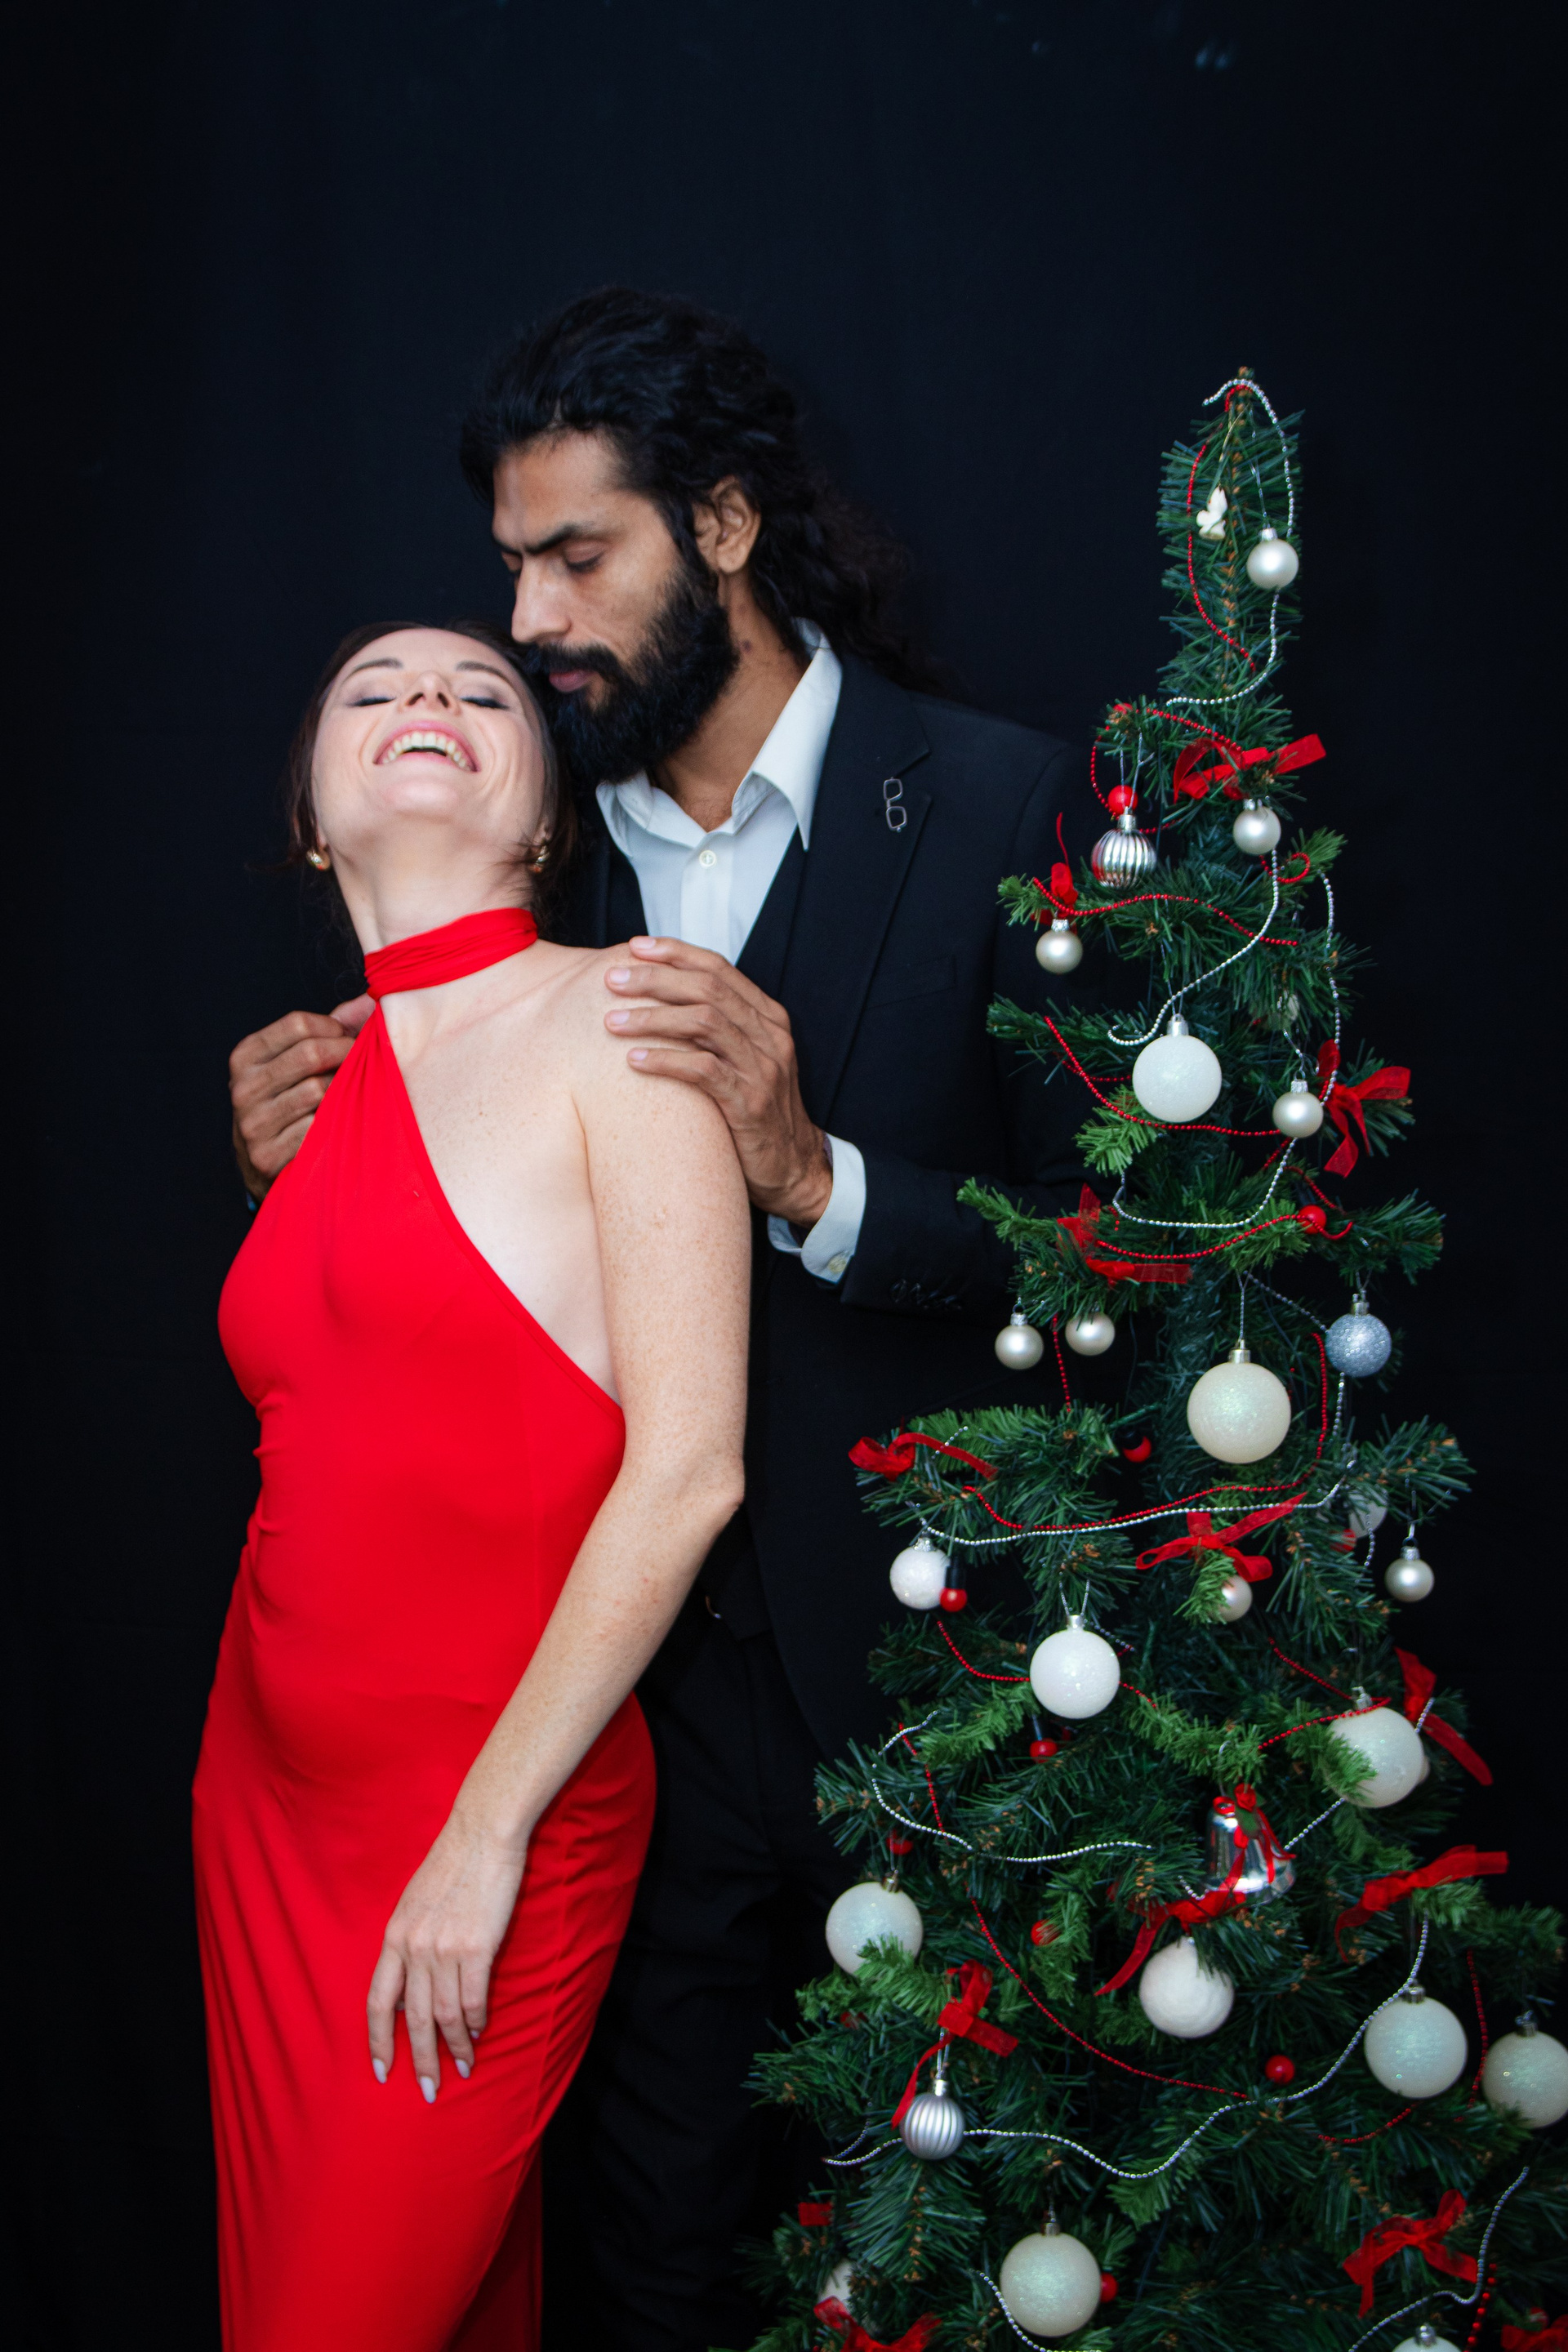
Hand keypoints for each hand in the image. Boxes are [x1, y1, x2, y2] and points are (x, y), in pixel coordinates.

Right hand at [228, 996, 373, 1196]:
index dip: (335, 1028)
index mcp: (245, 1057)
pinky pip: (318, 1128)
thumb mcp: (296, 1064)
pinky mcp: (267, 1156)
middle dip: (347, 1054)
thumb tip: (369, 1001)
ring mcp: (253, 1123)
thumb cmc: (291, 1103)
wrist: (264, 1167)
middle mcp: (243, 1087)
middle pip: (310, 1053)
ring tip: (350, 1096)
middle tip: (364, 1065)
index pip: (298, 1023)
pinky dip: (336, 1125)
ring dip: (344, 1092)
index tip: (349, 1040)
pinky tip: (339, 1126)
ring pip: (319, 1090)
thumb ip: (330, 1030)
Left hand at [366, 1809, 526, 2100]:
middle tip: (429, 2090)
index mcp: (394, 1936)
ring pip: (445, 2015)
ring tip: (464, 2066)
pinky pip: (473, 1998)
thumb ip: (407, 1944)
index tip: (382, 2072)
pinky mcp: (477, 1945)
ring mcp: (444, 1947)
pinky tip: (480, 2030)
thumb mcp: (414, 1903)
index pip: (378, 2002)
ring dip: (456, 2047)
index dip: (377, 2041)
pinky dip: (476, 2021)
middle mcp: (414, 1947)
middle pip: (412, 2019)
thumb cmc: (453, 1864)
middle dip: (420, 2060)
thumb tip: (409, 1991)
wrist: (483, 1833)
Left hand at [604, 937, 831, 1224]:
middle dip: (656, 979)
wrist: (791, 1168)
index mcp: (767, 1017)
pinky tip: (632, 1061)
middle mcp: (769, 1035)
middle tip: (612, 980)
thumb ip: (715, 1029)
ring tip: (611, 1021)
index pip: (719, 968)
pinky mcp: (749, 1102)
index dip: (676, 952)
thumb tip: (661, 999)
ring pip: (705, 1022)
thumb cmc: (752, 1111)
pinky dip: (665, 1060)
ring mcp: (762, 1068)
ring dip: (652, 1018)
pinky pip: (703, 1070)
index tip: (635, 947)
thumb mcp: (742, 1060)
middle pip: (708, 988)